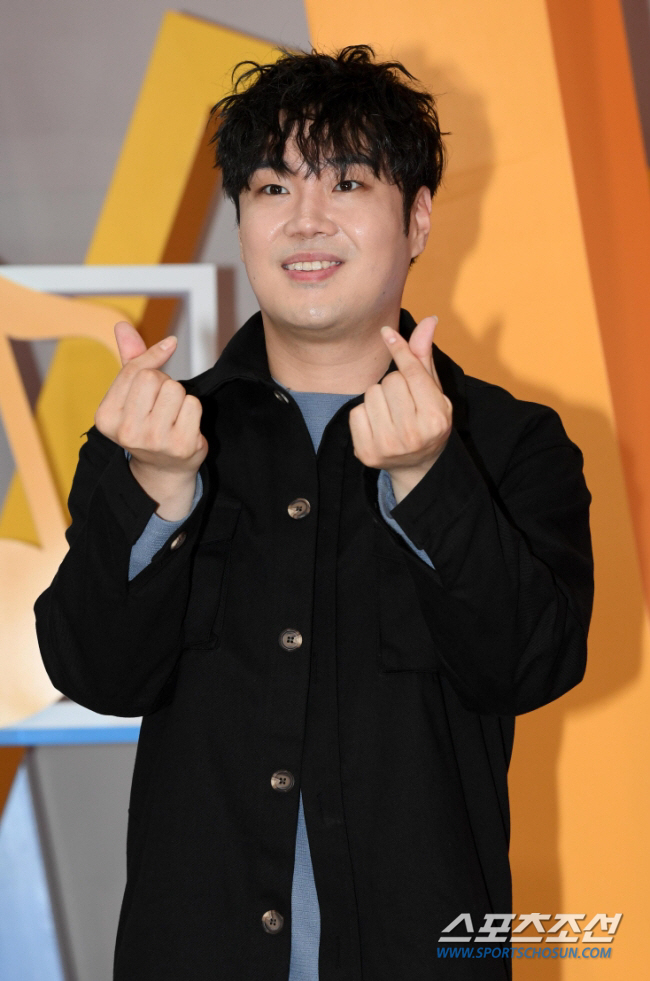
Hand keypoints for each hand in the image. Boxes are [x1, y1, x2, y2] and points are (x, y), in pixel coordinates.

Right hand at [95, 322, 207, 518]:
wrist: (164, 469)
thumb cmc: (145, 423)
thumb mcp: (130, 394)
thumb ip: (129, 359)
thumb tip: (122, 325)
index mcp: (106, 417)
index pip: (134, 371)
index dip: (153, 357)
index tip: (168, 347)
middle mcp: (127, 432)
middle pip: (155, 378)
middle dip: (164, 382)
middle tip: (161, 402)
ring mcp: (154, 441)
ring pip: (176, 390)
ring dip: (179, 397)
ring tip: (172, 414)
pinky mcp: (181, 446)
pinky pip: (193, 405)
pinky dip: (193, 409)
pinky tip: (185, 425)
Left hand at [349, 316, 451, 503]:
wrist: (417, 466)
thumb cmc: (427, 422)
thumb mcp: (434, 392)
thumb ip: (426, 357)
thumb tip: (429, 320)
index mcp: (435, 418)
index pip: (413, 373)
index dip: (400, 350)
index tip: (386, 333)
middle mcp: (413, 434)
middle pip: (390, 381)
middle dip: (395, 384)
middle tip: (404, 401)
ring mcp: (388, 445)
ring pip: (371, 394)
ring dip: (379, 397)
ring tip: (391, 413)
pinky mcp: (366, 452)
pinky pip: (356, 412)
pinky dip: (364, 414)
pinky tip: (377, 425)